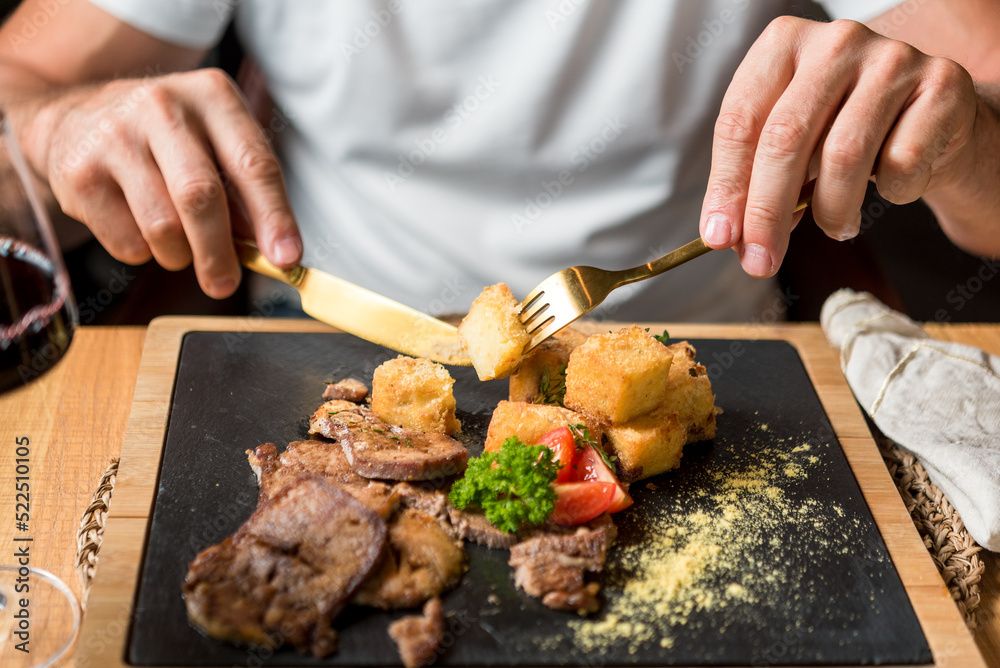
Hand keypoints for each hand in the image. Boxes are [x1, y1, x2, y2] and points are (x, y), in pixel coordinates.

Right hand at [25, 68, 300, 297]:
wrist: (75, 119)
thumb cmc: (167, 141)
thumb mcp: (214, 145)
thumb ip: (246, 194)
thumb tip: (273, 252)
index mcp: (213, 96)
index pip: (253, 164)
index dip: (275, 217)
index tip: (287, 258)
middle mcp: (163, 107)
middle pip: (201, 196)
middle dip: (219, 251)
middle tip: (225, 284)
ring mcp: (115, 136)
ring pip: (162, 226)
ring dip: (179, 254)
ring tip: (178, 245)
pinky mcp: (79, 172)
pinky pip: (127, 241)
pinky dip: (143, 252)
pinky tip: (139, 227)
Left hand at [699, 17, 977, 276]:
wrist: (933, 118)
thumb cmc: (845, 130)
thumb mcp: (791, 146)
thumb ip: (754, 180)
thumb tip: (729, 235)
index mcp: (783, 43)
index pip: (739, 122)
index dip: (727, 186)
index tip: (720, 237)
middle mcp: (836, 42)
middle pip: (785, 139)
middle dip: (767, 212)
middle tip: (760, 261)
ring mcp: (893, 58)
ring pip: (843, 155)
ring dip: (832, 211)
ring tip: (835, 226)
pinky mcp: (941, 85)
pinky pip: (901, 162)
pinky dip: (891, 192)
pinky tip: (890, 188)